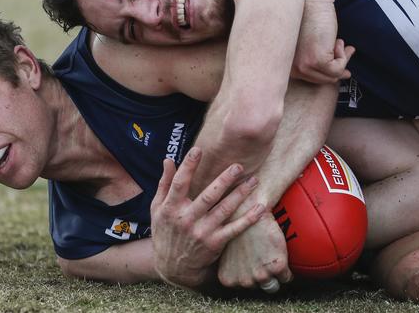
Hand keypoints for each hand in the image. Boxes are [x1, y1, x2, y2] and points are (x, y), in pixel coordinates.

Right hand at [150, 148, 264, 288]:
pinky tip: (261, 207)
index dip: (188, 166)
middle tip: (238, 166)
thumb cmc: (166, 231)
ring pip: (224, 210)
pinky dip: (249, 219)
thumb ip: (165, 184)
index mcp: (171, 208)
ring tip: (254, 180)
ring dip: (240, 194)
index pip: (179, 184)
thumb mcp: (158, 209)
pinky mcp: (215, 243)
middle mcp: (186, 220)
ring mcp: (202, 232)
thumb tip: (168, 159)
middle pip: (208, 196)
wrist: (173, 267)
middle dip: (224, 180)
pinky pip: (235, 229)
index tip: (198, 150)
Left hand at [217, 212, 291, 289]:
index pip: (243, 288)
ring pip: (272, 286)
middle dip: (262, 277)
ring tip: (274, 261)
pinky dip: (287, 271)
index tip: (253, 263)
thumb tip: (237, 269)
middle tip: (264, 261)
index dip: (250, 275)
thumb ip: (230, 266)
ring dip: (275, 277)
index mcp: (228, 278)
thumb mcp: (224, 250)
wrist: (249, 209)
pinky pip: (286, 277)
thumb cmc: (236, 225)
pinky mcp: (277, 266)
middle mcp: (244, 281)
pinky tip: (283, 258)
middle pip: (258, 287)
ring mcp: (261, 275)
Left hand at [292, 0, 354, 83]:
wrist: (314, 2)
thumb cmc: (313, 19)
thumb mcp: (312, 46)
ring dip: (342, 58)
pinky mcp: (317, 61)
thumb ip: (321, 62)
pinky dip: (343, 56)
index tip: (343, 72)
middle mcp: (294, 69)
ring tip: (340, 42)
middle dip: (338, 66)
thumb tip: (343, 76)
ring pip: (333, 76)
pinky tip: (338, 40)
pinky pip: (337, 69)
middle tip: (348, 51)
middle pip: (324, 80)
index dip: (329, 74)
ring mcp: (305, 66)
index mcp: (288, 66)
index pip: (313, 79)